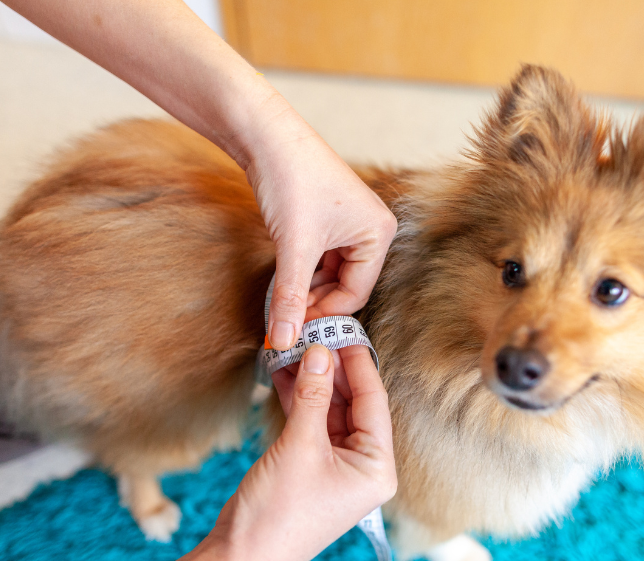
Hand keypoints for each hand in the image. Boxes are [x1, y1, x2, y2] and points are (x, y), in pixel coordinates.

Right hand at [210, 344, 396, 560]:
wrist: (240, 559)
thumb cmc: (277, 513)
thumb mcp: (299, 446)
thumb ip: (312, 396)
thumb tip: (320, 352)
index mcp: (377, 468)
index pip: (374, 402)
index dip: (357, 364)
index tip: (342, 330)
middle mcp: (364, 467)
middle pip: (353, 404)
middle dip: (331, 369)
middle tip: (314, 333)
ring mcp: (338, 468)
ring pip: (329, 411)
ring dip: (311, 381)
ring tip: (294, 346)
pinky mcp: (311, 468)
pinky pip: (311, 424)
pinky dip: (297, 400)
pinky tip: (281, 372)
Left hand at [243, 113, 396, 349]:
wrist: (265, 135)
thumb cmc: (290, 180)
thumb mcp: (293, 248)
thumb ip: (290, 298)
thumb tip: (282, 341)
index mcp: (379, 234)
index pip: (356, 293)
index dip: (325, 314)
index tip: (295, 330)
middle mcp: (372, 229)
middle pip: (346, 285)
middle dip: (316, 303)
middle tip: (286, 321)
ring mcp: (350, 223)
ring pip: (332, 274)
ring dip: (307, 290)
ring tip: (281, 303)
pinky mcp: (328, 219)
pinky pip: (321, 258)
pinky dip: (303, 273)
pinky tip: (283, 282)